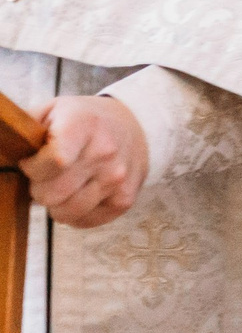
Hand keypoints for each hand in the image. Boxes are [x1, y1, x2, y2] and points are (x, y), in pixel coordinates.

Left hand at [23, 95, 148, 227]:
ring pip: (65, 213)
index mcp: (84, 125)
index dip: (32, 168)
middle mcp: (105, 152)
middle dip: (39, 188)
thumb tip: (1, 150)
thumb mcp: (53, 110)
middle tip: (47, 175)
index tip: (31, 162)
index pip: (55, 160)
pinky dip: (75, 213)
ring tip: (64, 185)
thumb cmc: (84, 121)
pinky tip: (80, 193)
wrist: (136, 126)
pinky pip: (83, 222)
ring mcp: (117, 179)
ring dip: (57, 203)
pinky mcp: (124, 200)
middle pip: (52, 193)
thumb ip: (24, 128)